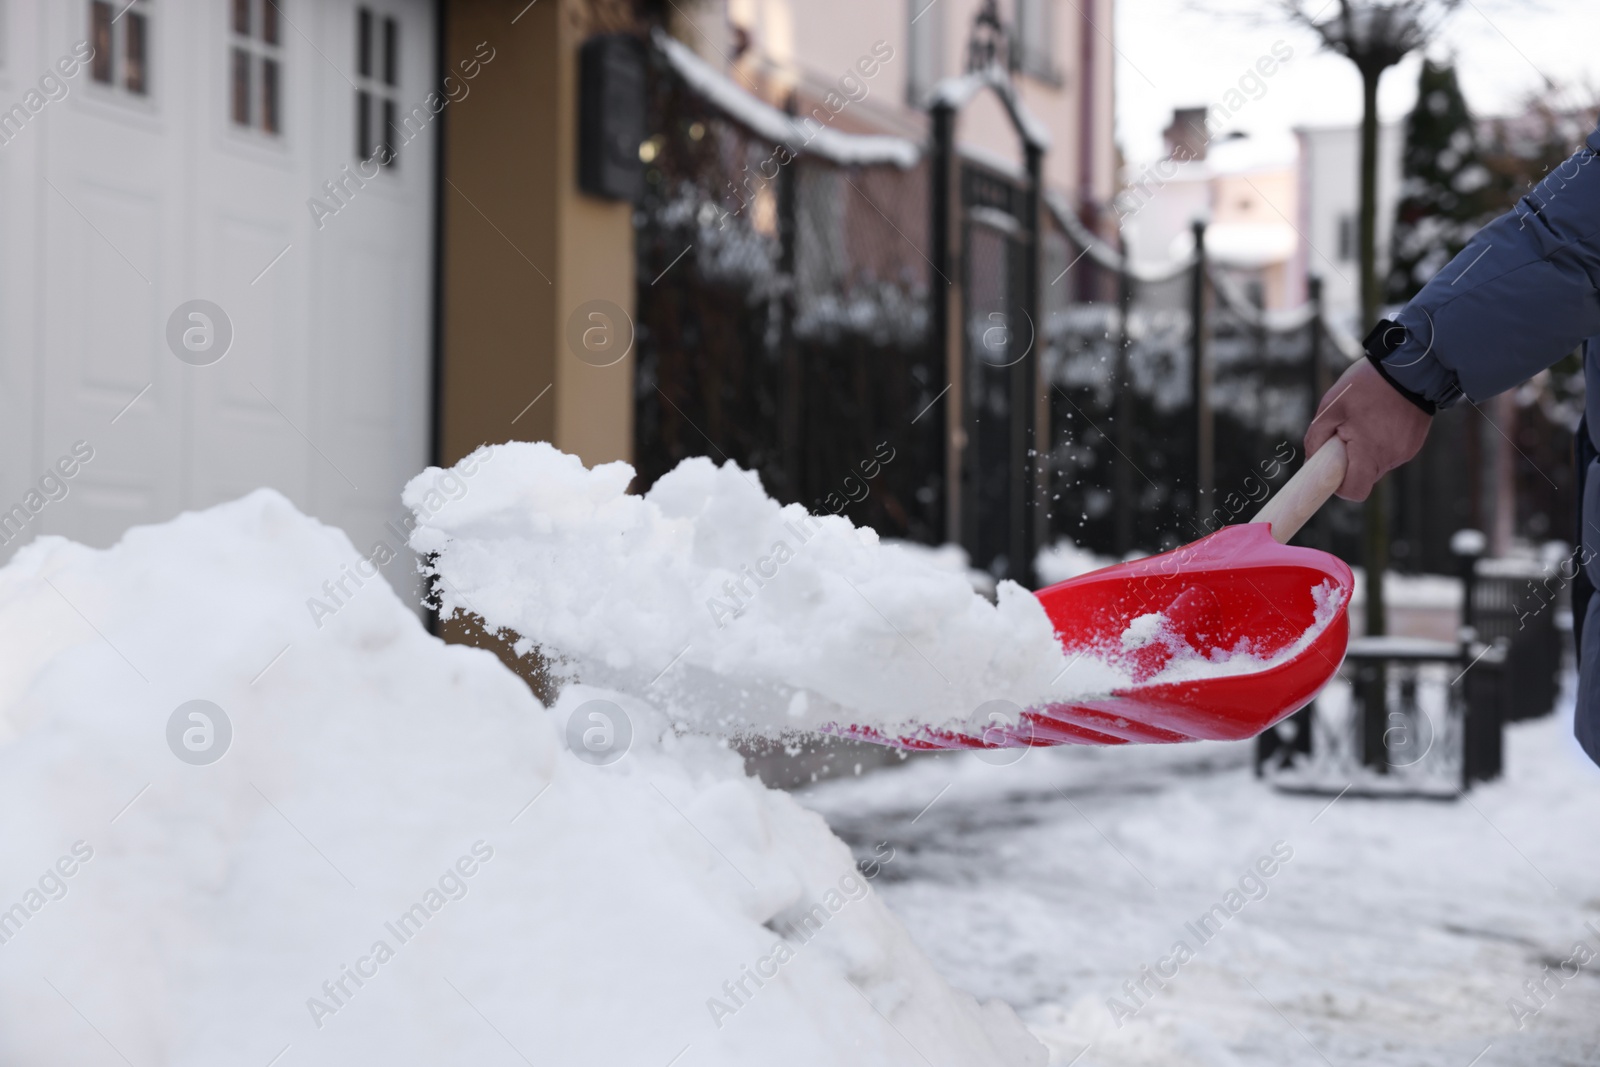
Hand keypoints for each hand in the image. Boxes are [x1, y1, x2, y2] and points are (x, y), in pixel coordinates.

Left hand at [1303, 359, 1431, 501]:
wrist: (1409, 365)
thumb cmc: (1366, 385)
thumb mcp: (1330, 406)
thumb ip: (1316, 437)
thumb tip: (1311, 460)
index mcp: (1370, 452)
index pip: (1355, 491)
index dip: (1340, 487)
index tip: (1332, 470)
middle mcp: (1392, 457)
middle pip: (1365, 477)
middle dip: (1351, 464)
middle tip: (1344, 436)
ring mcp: (1406, 451)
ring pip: (1377, 465)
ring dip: (1366, 452)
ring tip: (1364, 422)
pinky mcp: (1414, 443)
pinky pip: (1391, 453)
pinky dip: (1381, 443)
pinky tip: (1380, 419)